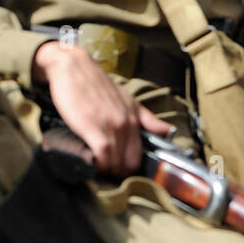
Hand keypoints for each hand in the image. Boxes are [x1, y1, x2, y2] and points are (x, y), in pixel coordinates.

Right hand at [32, 41, 168, 175]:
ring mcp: (110, 125)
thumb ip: (148, 119)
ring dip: (107, 170)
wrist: (74, 68)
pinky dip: (98, 164)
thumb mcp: (128, 100)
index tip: (123, 173)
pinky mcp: (91, 126)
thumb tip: (169, 132)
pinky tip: (92, 163)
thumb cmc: (97, 86)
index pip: (140, 154)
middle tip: (108, 174)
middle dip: (120, 173)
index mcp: (134, 118)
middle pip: (129, 162)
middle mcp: (125, 123)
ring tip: (98, 169)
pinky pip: (101, 154)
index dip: (132, 168)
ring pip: (115, 161)